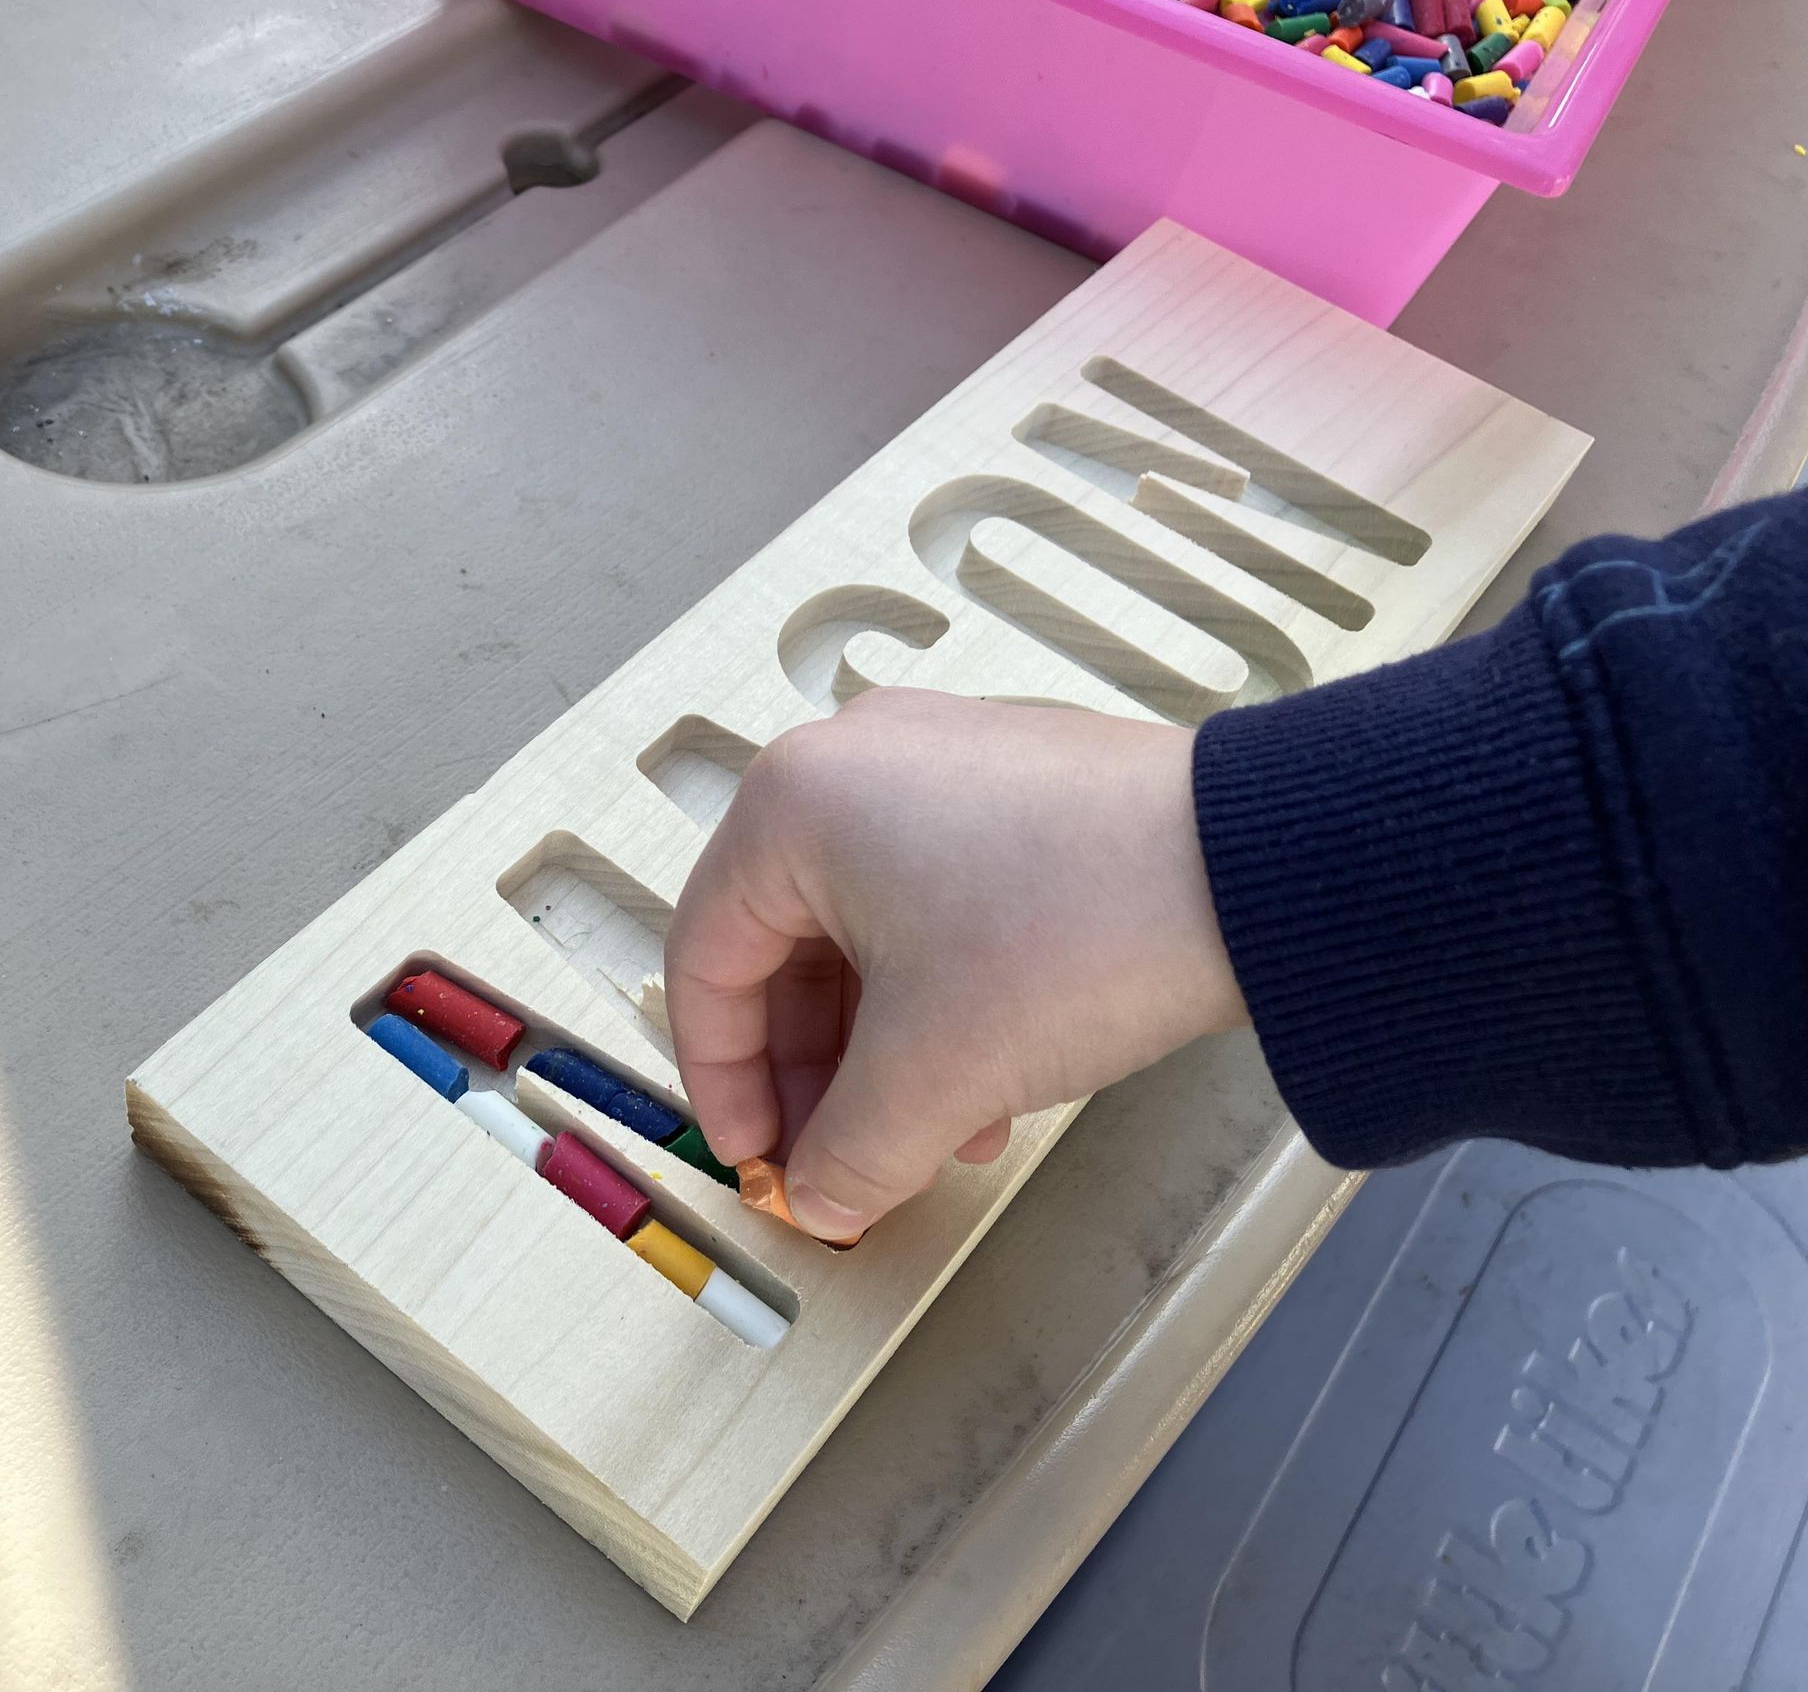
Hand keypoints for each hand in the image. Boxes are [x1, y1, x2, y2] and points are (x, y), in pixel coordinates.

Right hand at [663, 689, 1247, 1241]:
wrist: (1258, 872)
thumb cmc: (1077, 931)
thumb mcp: (931, 1072)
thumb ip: (849, 1152)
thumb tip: (822, 1198)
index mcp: (792, 804)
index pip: (704, 960)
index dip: (722, 1082)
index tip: (758, 1159)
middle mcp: (853, 764)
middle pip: (783, 949)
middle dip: (813, 1077)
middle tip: (835, 1162)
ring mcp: (941, 766)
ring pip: (865, 934)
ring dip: (883, 1053)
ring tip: (928, 1141)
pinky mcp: (1016, 789)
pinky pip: (936, 905)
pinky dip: (941, 1000)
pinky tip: (989, 1083)